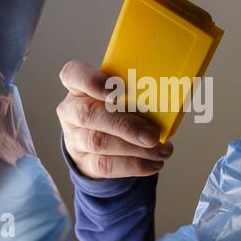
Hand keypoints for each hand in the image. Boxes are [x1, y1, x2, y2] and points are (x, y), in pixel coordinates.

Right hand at [56, 60, 172, 178]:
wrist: (98, 144)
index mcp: (79, 87)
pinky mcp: (85, 162)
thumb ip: (134, 93)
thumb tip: (169, 99)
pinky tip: (154, 163)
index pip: (73, 75)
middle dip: (124, 126)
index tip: (116, 91)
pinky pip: (105, 166)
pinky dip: (134, 165)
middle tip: (152, 135)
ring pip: (98, 143)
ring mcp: (75, 139)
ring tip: (162, 150)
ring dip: (135, 149)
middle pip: (88, 115)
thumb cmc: (115, 110)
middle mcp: (72, 111)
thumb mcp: (120, 95)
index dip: (91, 82)